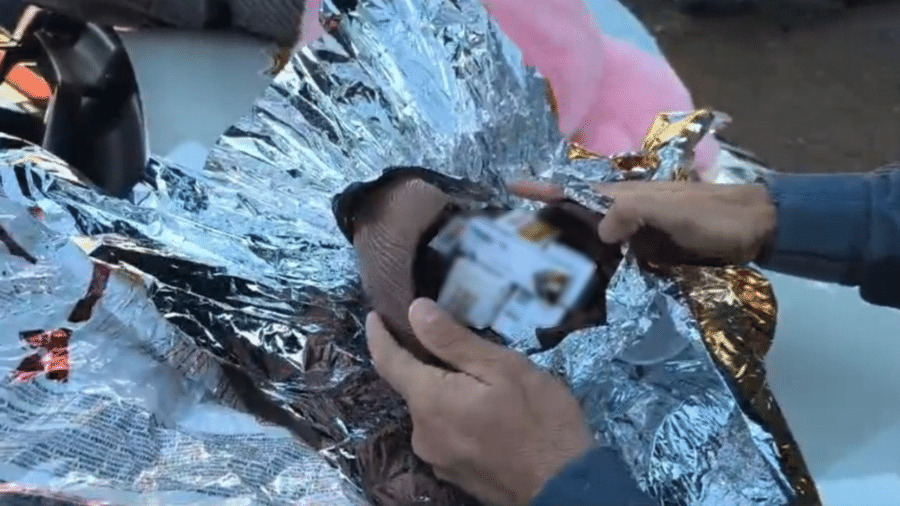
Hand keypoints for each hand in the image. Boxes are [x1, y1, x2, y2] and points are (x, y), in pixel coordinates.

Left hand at [366, 298, 593, 505]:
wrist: (565, 488)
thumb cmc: (540, 421)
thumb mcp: (502, 368)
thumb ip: (453, 341)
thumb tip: (414, 310)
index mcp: (429, 401)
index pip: (388, 362)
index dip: (379, 335)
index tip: (375, 315)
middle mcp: (422, 433)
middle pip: (415, 388)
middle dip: (430, 365)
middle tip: (463, 348)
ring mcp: (437, 459)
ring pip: (433, 412)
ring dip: (448, 393)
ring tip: (484, 383)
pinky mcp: (454, 475)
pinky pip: (446, 435)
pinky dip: (457, 417)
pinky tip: (488, 414)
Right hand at [510, 180, 777, 265]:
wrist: (751, 230)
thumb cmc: (711, 215)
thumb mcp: (672, 211)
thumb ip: (635, 213)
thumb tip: (599, 231)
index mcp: (623, 196)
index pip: (573, 189)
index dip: (542, 188)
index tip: (509, 188)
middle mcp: (621, 215)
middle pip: (573, 217)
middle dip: (542, 225)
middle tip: (509, 245)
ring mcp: (632, 238)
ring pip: (587, 243)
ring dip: (562, 254)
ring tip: (530, 272)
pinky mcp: (644, 259)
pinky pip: (608, 264)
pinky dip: (589, 273)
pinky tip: (576, 290)